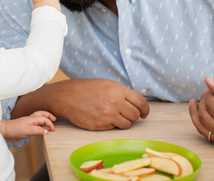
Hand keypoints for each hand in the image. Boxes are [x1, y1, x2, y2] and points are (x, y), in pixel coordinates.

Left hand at [0, 110, 56, 142]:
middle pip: (42, 114)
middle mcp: (31, 119)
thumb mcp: (28, 130)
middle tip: (55, 119)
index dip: (50, 124)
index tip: (53, 130)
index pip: (44, 119)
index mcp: (32, 118)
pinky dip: (40, 124)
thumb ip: (38, 130)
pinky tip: (40, 128)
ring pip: (39, 118)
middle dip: (49, 115)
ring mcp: (29, 123)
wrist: (6, 131)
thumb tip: (47, 131)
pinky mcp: (26, 127)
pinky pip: (36, 123)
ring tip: (49, 122)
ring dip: (45, 118)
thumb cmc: (15, 129)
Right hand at [14, 78, 149, 130]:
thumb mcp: (107, 84)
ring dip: (124, 122)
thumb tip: (138, 104)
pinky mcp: (100, 125)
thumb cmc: (88, 89)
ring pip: (127, 124)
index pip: (141, 102)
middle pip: (135, 115)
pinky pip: (114, 129)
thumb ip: (123, 93)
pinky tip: (104, 118)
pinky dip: (112, 125)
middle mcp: (114, 102)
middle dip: (134, 116)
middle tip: (127, 114)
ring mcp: (107, 115)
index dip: (145, 109)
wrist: (67, 96)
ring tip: (114, 116)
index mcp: (117, 90)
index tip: (144, 113)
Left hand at [188, 76, 213, 149]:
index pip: (209, 101)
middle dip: (202, 100)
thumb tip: (207, 81)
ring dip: (195, 113)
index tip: (213, 87)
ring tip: (193, 103)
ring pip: (201, 125)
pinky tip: (200, 116)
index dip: (209, 92)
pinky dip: (201, 125)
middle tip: (207, 92)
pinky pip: (207, 135)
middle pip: (203, 112)